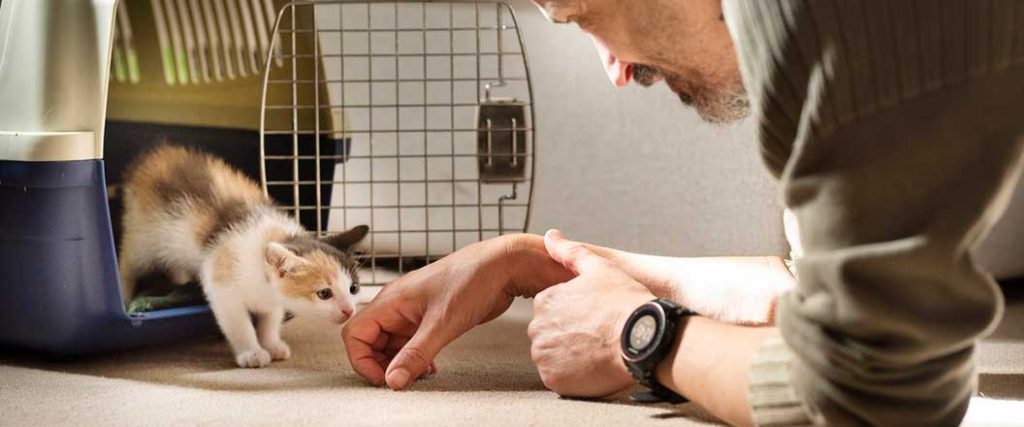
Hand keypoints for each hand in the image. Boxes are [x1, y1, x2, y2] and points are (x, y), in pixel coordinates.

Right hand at [342, 234, 572, 389]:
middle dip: (382, 364)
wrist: (503, 265)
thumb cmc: (472, 281)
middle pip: (370, 341)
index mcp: (391, 300)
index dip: (362, 360)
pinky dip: (415, 357)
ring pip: (391, 343)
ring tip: (420, 375)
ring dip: (400, 362)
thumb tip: (393, 380)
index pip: (355, 334)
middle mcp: (397, 305)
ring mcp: (413, 311)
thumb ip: (415, 354)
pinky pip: (411, 341)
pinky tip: (431, 367)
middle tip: (404, 379)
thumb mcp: (442, 324)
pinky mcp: (430, 316)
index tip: (384, 378)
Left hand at [528, 229, 655, 397]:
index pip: (551, 310)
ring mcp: (544, 355)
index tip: (594, 318)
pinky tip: (593, 367)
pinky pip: (558, 378)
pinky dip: (573, 376)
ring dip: (569, 356)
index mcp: (545, 300)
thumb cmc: (625, 302)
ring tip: (597, 351)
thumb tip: (550, 235)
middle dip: (568, 336)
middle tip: (598, 336)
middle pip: (549, 334)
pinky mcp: (554, 379)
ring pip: (552, 356)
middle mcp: (538, 328)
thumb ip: (570, 252)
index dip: (575, 315)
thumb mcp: (600, 268)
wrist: (643, 339)